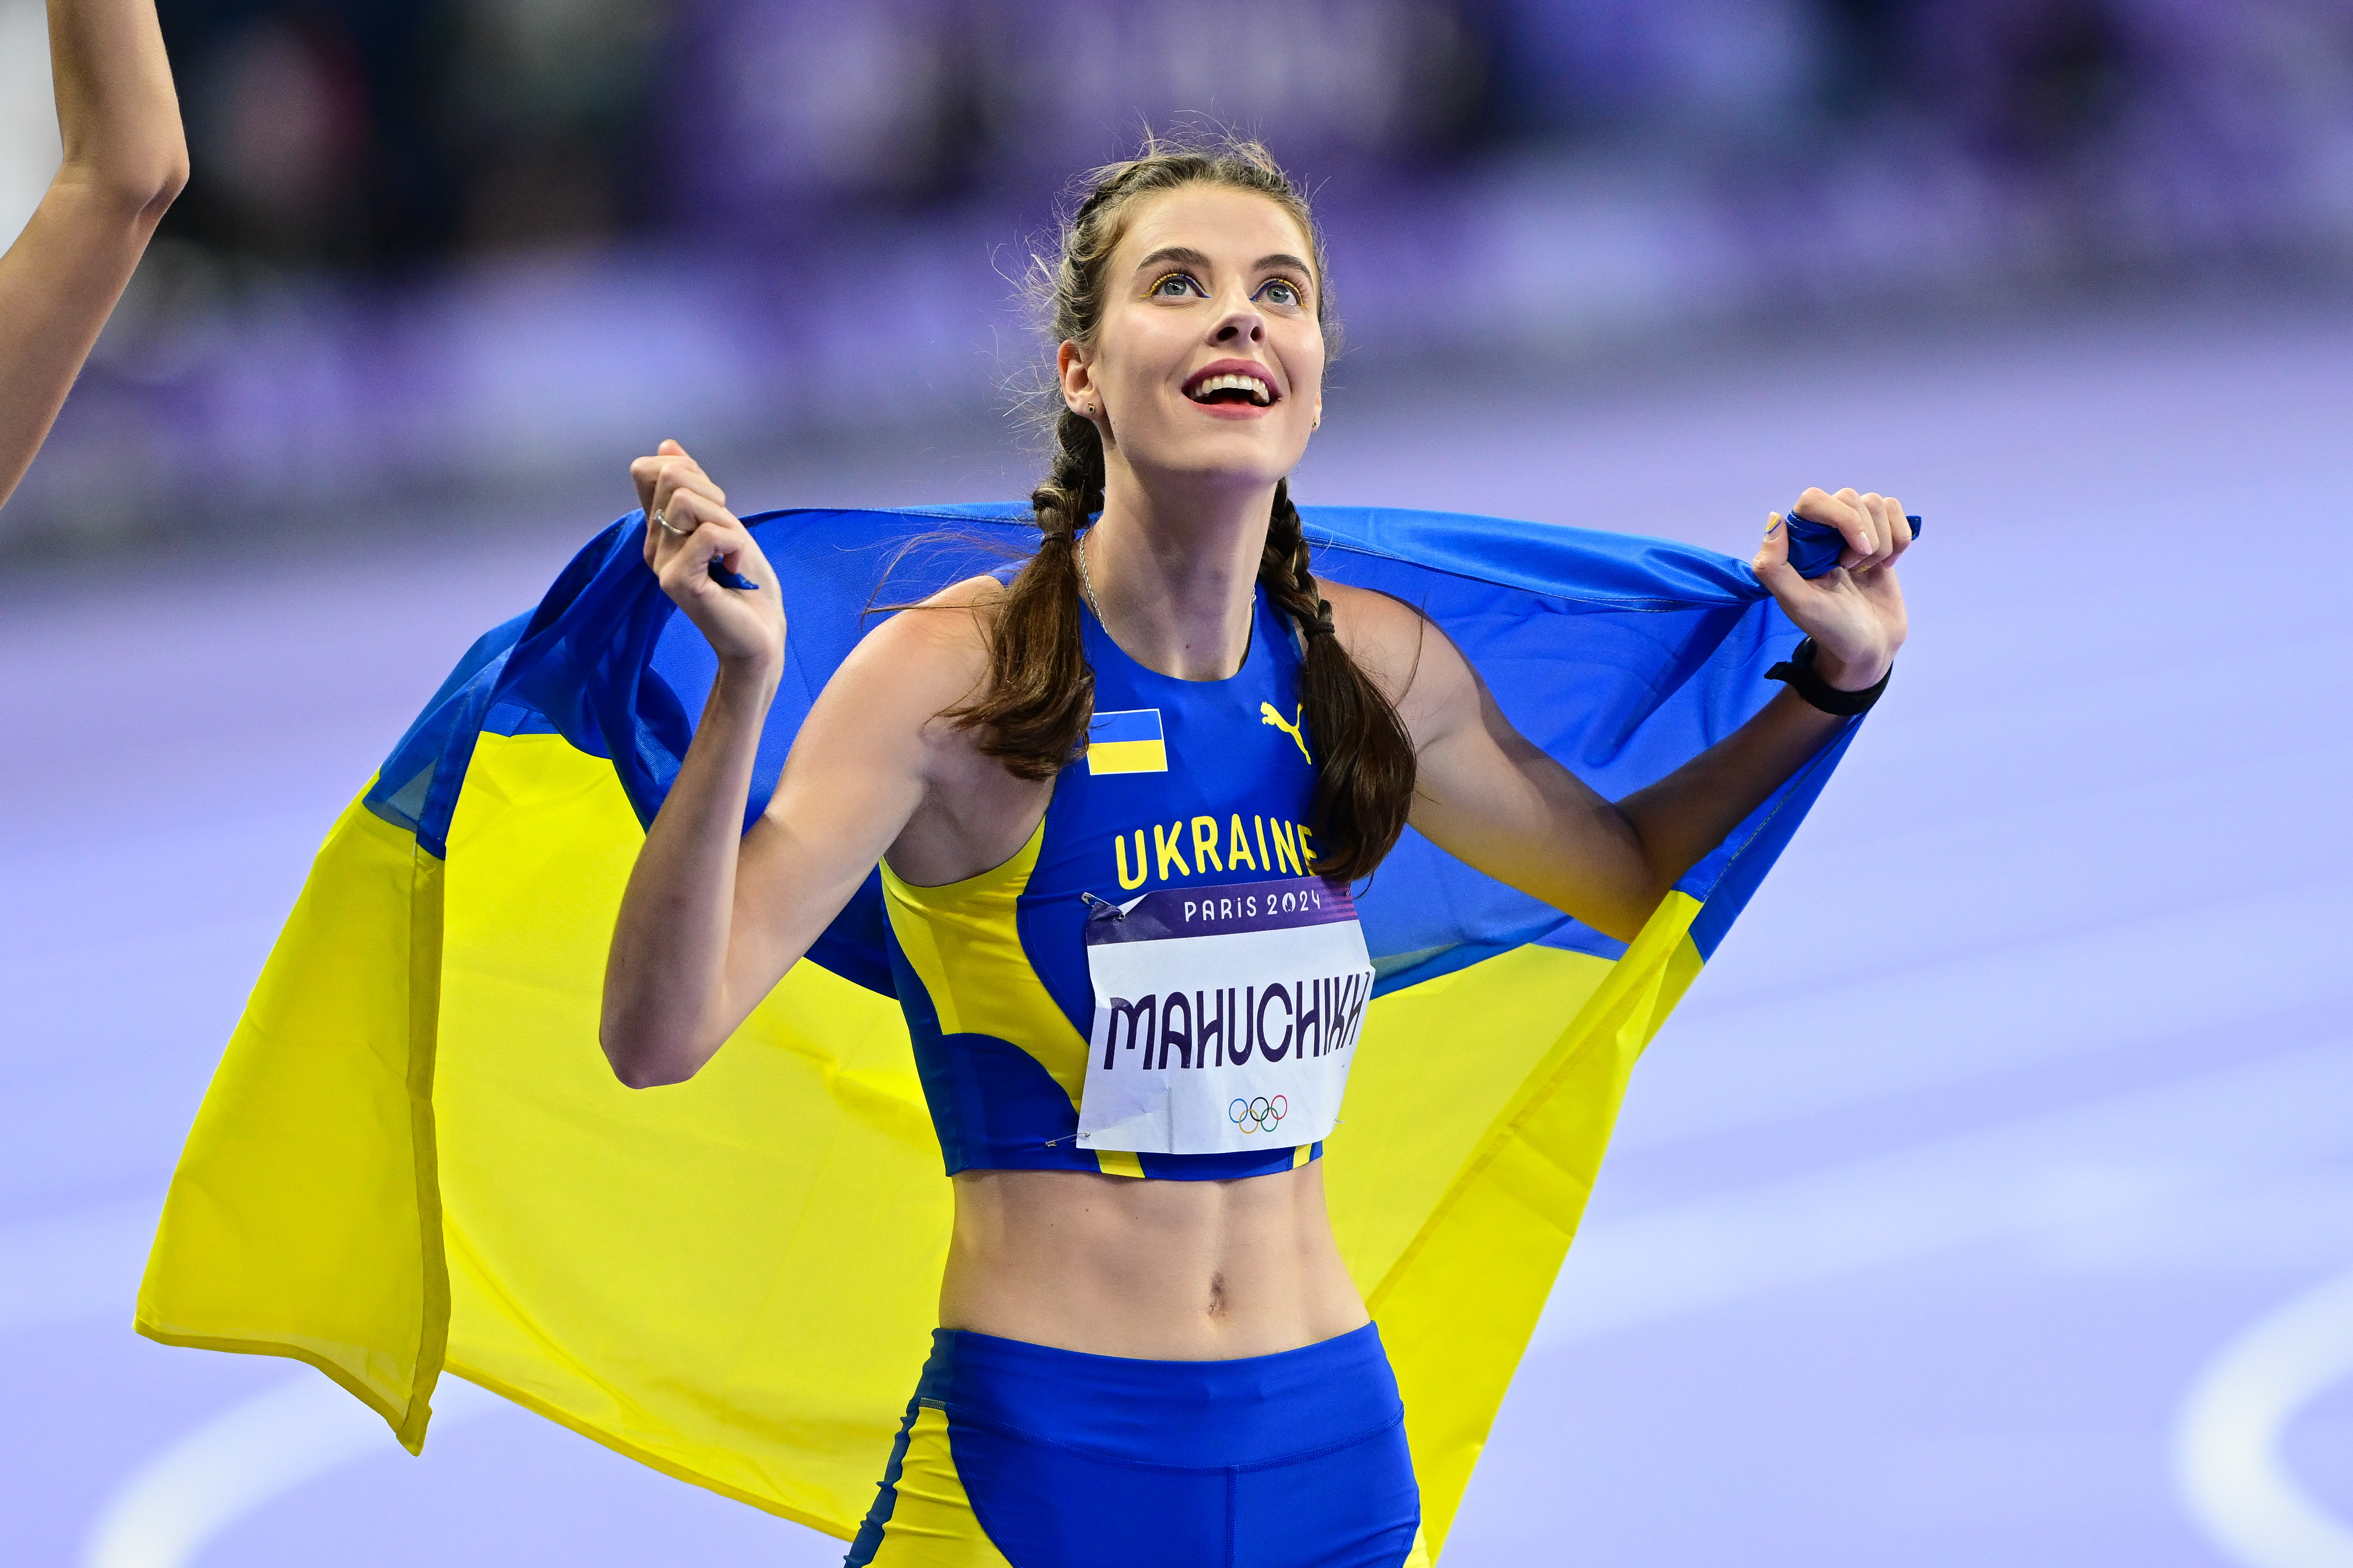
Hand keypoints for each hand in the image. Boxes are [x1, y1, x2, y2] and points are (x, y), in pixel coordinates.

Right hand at [632, 439, 784, 671]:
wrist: (761, 634)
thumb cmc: (746, 583)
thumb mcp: (724, 522)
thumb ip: (695, 488)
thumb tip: (666, 446)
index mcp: (660, 529)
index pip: (648, 471)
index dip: (688, 471)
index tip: (715, 505)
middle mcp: (653, 544)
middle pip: (671, 477)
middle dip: (713, 494)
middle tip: (728, 533)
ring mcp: (662, 563)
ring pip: (688, 502)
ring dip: (725, 521)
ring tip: (730, 553)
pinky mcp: (677, 582)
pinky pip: (708, 534)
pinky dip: (734, 545)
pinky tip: (734, 567)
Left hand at [1750, 486, 1910, 689]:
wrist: (1869, 645)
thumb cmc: (1830, 628)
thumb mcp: (1796, 603)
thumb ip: (1773, 566)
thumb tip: (1774, 518)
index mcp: (1797, 542)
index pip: (1813, 499)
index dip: (1839, 518)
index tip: (1848, 558)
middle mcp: (1823, 530)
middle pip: (1850, 498)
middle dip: (1862, 536)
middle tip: (1853, 571)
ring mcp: (1854, 530)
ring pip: (1877, 504)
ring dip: (1881, 542)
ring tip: (1866, 571)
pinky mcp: (1882, 535)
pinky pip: (1895, 511)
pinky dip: (1899, 540)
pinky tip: (1886, 566)